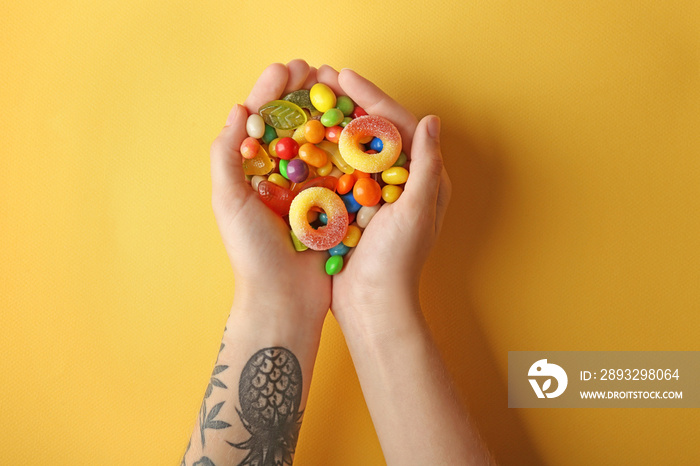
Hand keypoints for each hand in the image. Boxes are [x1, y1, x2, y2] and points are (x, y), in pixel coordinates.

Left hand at [209, 61, 330, 325]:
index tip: (289, 68)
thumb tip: (239, 110)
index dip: (272, 90)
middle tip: (319, 70)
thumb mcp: (228, 201)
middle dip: (304, 94)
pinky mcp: (333, 203)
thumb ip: (227, 156)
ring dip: (330, 113)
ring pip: (321, 141)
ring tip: (342, 89)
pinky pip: (343, 169)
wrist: (284, 297)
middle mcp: (280, 175)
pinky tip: (360, 126)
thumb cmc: (251, 252)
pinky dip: (350, 146)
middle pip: (293, 124)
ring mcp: (309, 188)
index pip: (260, 120)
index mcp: (251, 170)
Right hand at [314, 67, 451, 327]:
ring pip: (358, 146)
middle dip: (352, 102)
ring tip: (313, 99)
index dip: (373, 97)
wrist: (373, 304)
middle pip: (378, 130)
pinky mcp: (356, 206)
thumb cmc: (398, 261)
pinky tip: (306, 137)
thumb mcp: (417, 211)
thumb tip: (432, 120)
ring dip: (337, 120)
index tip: (345, 76)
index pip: (400, 125)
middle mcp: (403, 182)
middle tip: (324, 78)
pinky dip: (326, 150)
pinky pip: (342, 169)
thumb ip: (426, 166)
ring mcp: (378, 194)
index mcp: (424, 179)